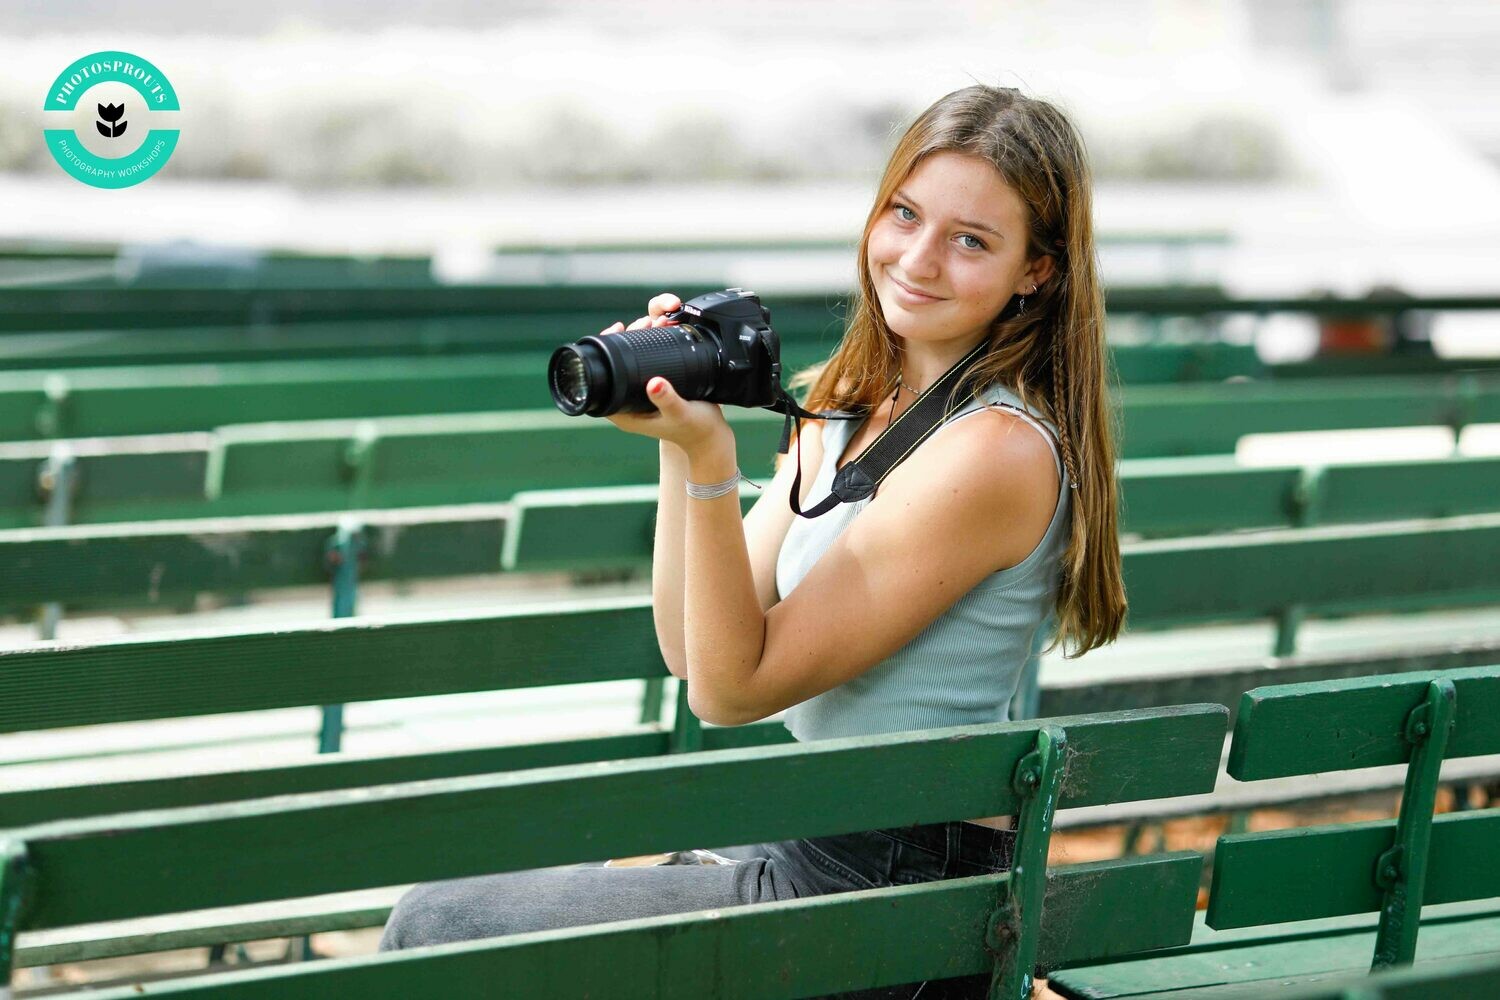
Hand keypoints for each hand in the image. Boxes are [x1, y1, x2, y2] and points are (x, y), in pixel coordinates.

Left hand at [599, 292, 732, 455]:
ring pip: (629, 363)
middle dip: (625, 340)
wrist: (712, 437)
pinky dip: (650, 346)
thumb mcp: (681, 413)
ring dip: (639, 340)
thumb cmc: (696, 430)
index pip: (601, 382)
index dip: (605, 354)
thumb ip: (667, 400)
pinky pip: (643, 364)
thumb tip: (654, 383)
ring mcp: (639, 397)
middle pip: (614, 367)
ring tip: (655, 322)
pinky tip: (660, 331)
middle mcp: (627, 404)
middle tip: (644, 323)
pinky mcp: (651, 390)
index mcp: (624, 414)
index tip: (617, 330)